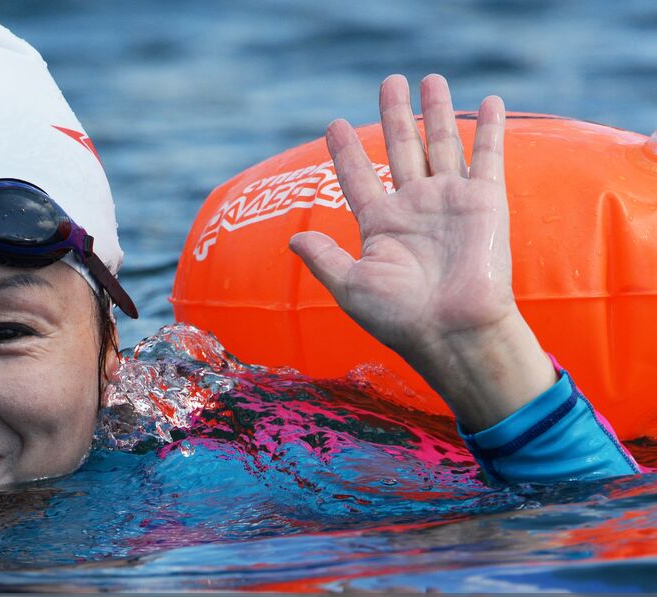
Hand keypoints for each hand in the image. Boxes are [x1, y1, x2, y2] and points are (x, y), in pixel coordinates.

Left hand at [288, 74, 554, 432]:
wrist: (452, 331)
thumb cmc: (400, 316)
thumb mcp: (350, 286)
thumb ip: (323, 258)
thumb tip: (293, 240)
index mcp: (380, 225)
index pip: (358, 176)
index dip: (346, 151)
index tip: (334, 124)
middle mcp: (414, 208)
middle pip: (401, 148)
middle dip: (395, 115)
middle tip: (389, 82)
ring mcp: (449, 201)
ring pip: (441, 143)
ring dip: (436, 110)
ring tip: (428, 79)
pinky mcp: (485, 201)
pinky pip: (487, 155)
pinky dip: (490, 128)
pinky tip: (490, 100)